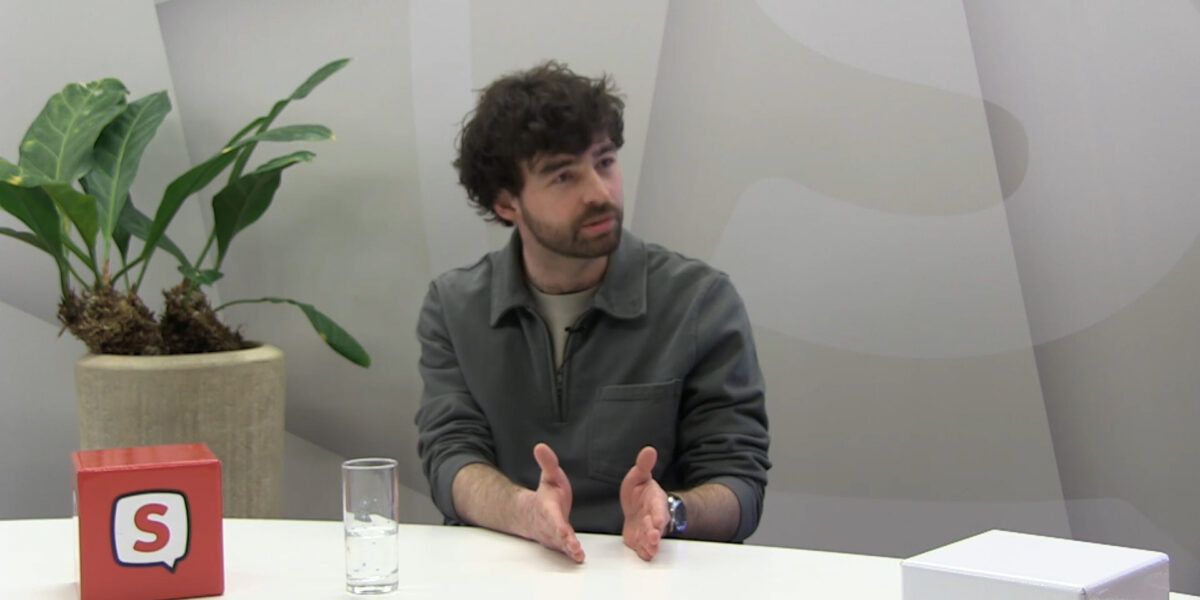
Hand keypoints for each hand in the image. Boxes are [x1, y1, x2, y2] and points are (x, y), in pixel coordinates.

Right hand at [519, 443, 584, 562]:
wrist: (532, 514)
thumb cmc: (546, 495)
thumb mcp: (549, 476)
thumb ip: (548, 463)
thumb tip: (540, 445)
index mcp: (548, 508)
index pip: (552, 516)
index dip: (558, 524)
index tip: (564, 531)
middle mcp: (549, 524)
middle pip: (557, 534)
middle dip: (565, 541)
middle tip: (574, 548)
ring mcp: (553, 536)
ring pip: (560, 545)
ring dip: (568, 550)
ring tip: (577, 555)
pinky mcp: (559, 544)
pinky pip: (564, 550)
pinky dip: (571, 555)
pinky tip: (579, 559)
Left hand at [619, 446, 668, 559]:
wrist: (639, 509)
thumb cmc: (641, 493)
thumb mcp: (640, 476)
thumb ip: (644, 465)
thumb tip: (649, 449)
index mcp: (655, 501)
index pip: (659, 508)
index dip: (658, 514)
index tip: (657, 519)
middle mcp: (654, 518)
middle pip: (656, 526)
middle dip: (655, 532)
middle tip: (653, 537)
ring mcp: (648, 531)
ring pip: (651, 539)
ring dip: (651, 544)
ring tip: (650, 548)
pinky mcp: (640, 541)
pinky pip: (644, 549)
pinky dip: (644, 552)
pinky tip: (644, 553)